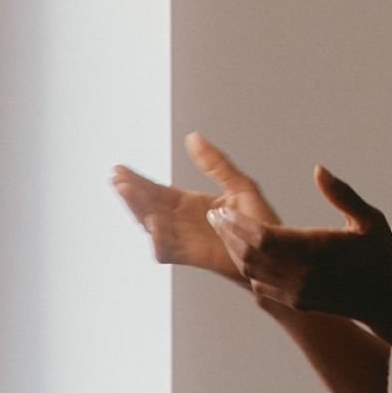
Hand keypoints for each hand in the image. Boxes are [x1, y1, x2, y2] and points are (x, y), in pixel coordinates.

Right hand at [112, 132, 280, 285]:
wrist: (275, 252)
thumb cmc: (260, 221)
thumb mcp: (238, 184)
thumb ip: (215, 163)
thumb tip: (192, 137)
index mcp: (189, 204)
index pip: (156, 191)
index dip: (138, 181)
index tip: (120, 169)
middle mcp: (182, 222)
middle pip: (149, 206)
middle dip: (131, 192)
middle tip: (116, 177)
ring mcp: (186, 239)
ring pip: (152, 225)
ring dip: (138, 209)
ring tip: (126, 191)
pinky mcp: (194, 256)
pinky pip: (169, 250)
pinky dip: (158, 239)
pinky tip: (152, 223)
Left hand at [207, 164, 391, 327]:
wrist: (390, 303)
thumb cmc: (382, 256)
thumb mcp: (370, 220)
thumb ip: (342, 194)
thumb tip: (318, 169)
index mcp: (316, 250)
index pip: (262, 237)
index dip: (237, 223)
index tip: (221, 208)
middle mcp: (301, 274)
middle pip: (250, 254)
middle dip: (228, 233)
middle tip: (213, 214)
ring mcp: (297, 292)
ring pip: (252, 270)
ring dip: (234, 249)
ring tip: (223, 229)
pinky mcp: (297, 302)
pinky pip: (261, 285)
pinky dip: (248, 267)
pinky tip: (243, 252)